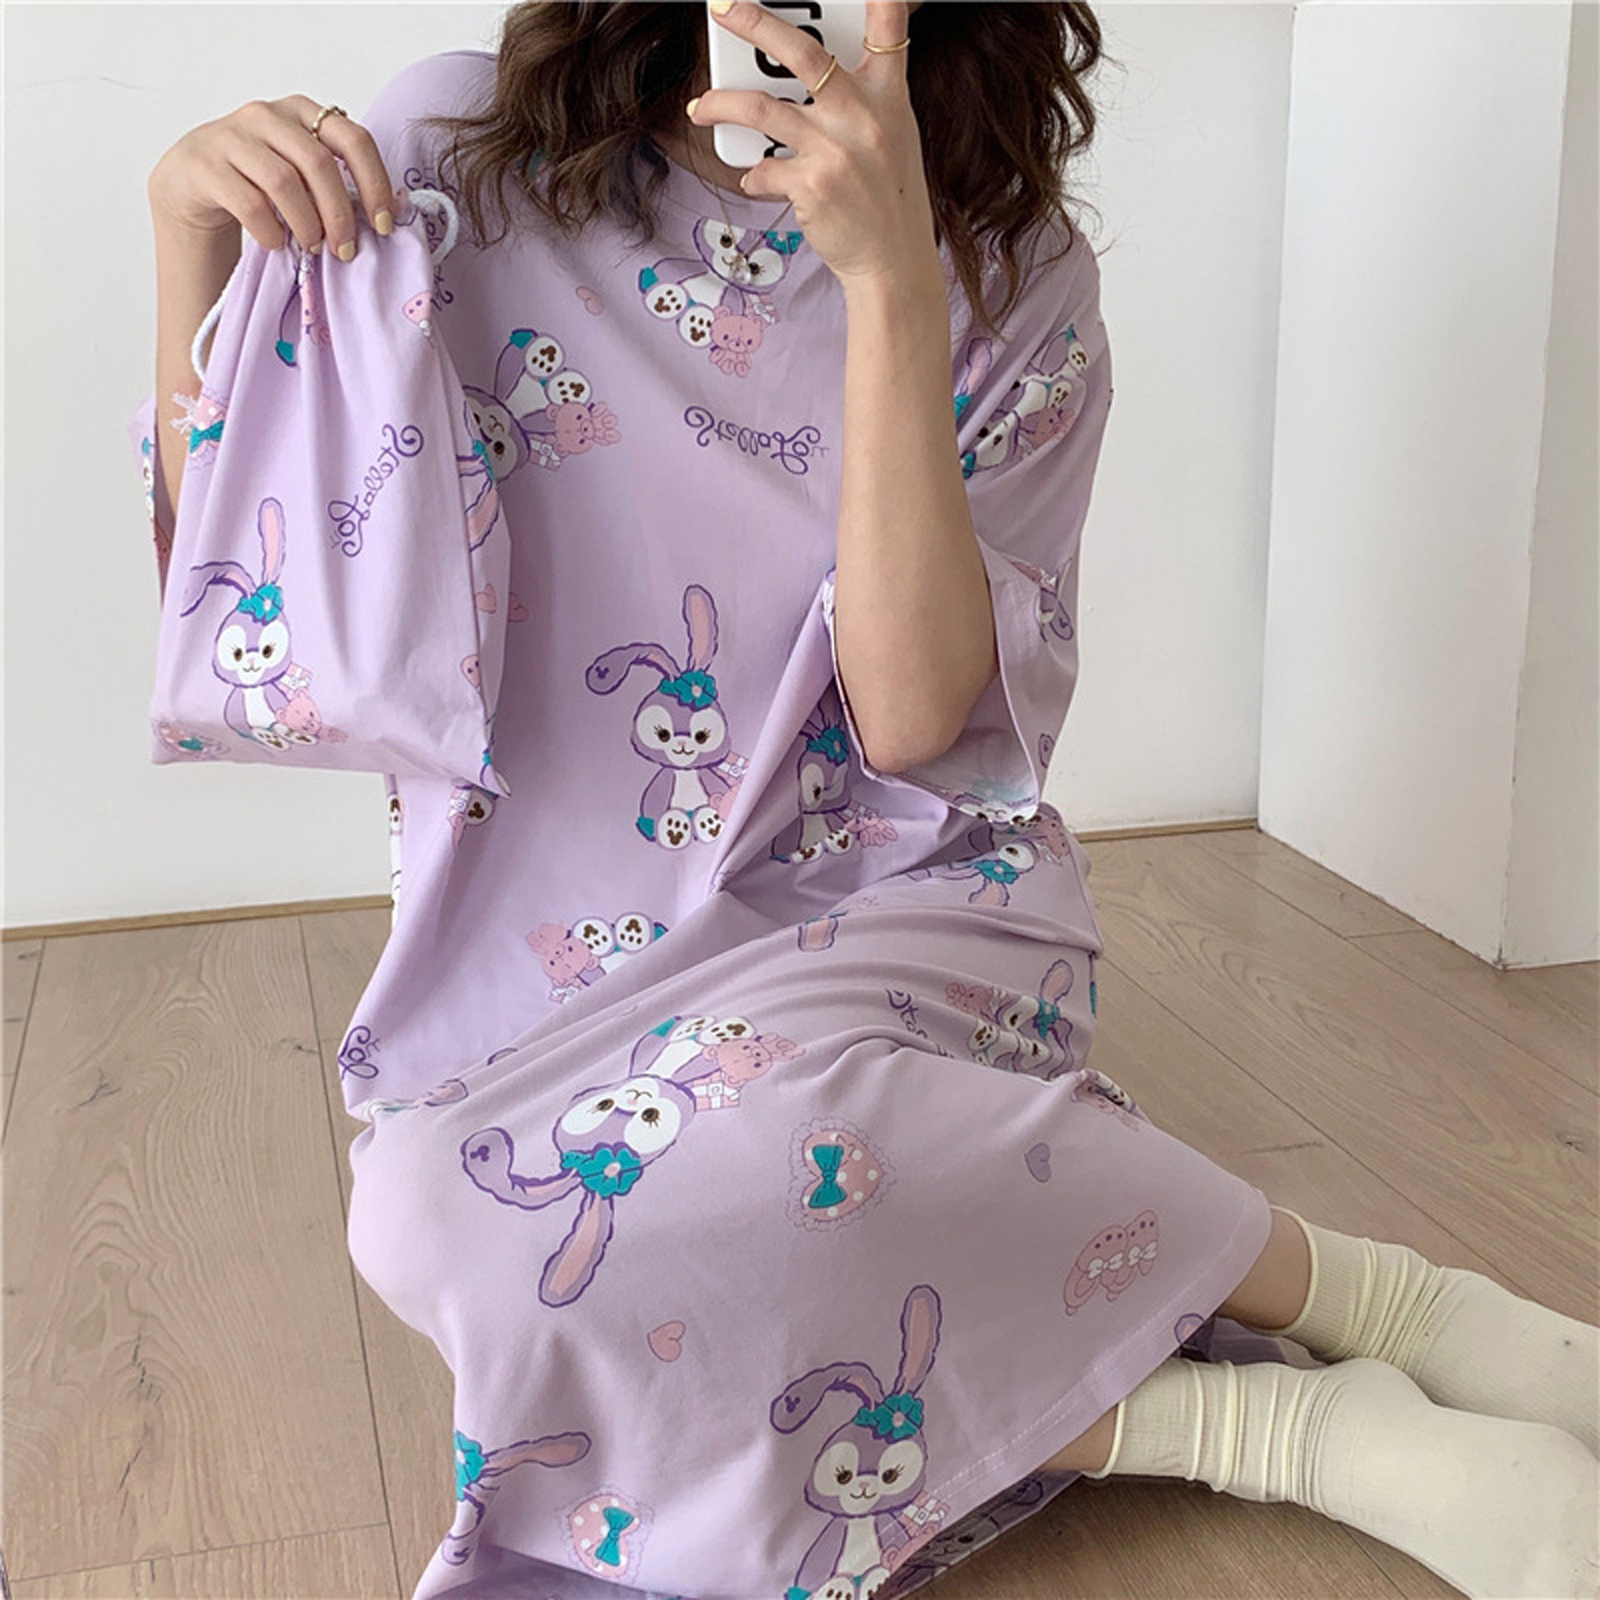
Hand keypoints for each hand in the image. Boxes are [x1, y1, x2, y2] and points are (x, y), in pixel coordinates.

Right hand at [147, 96, 395, 258]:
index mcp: (301, 112)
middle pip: (319, 163)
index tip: (383, 225)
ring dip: (306, 225)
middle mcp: (266, 115)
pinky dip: (271, 232)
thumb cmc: (259, 181)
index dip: (375, 184)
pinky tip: (277, 244)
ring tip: (311, 247)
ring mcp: (232, 136)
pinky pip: (250, 204)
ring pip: (284, 183)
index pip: (353, 139)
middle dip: (340, 214)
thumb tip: (387, 216)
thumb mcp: (301, 173)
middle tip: (345, 249)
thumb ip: (337, 181)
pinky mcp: (205, 164)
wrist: (192, 182)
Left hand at [689, 0, 939, 289]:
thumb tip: (807, 77)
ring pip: (761, 109)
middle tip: (722, 7)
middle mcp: (862, 116)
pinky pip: (764, 170)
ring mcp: (835, 150)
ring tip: (701, 108)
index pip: (888, 29)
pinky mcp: (811, 186)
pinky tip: (758, 181)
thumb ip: (861, 100)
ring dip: (721, 105)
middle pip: (803, 53)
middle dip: (755, 23)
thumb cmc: (888, 199)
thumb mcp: (892, 137)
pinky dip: (755, 177)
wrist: (892, 263)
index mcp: (888, 97)